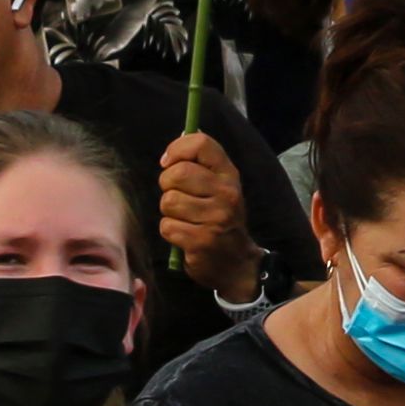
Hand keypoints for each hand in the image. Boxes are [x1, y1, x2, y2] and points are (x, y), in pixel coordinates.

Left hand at [153, 128, 258, 297]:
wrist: (237, 262)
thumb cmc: (220, 219)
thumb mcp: (219, 188)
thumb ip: (199, 167)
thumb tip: (170, 155)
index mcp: (229, 174)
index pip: (201, 143)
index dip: (177, 150)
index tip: (169, 164)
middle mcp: (226, 193)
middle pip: (178, 173)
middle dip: (167, 185)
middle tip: (176, 196)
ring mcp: (216, 218)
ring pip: (169, 201)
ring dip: (169, 212)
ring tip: (184, 218)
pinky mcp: (202, 241)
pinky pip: (167, 226)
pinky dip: (170, 231)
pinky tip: (184, 235)